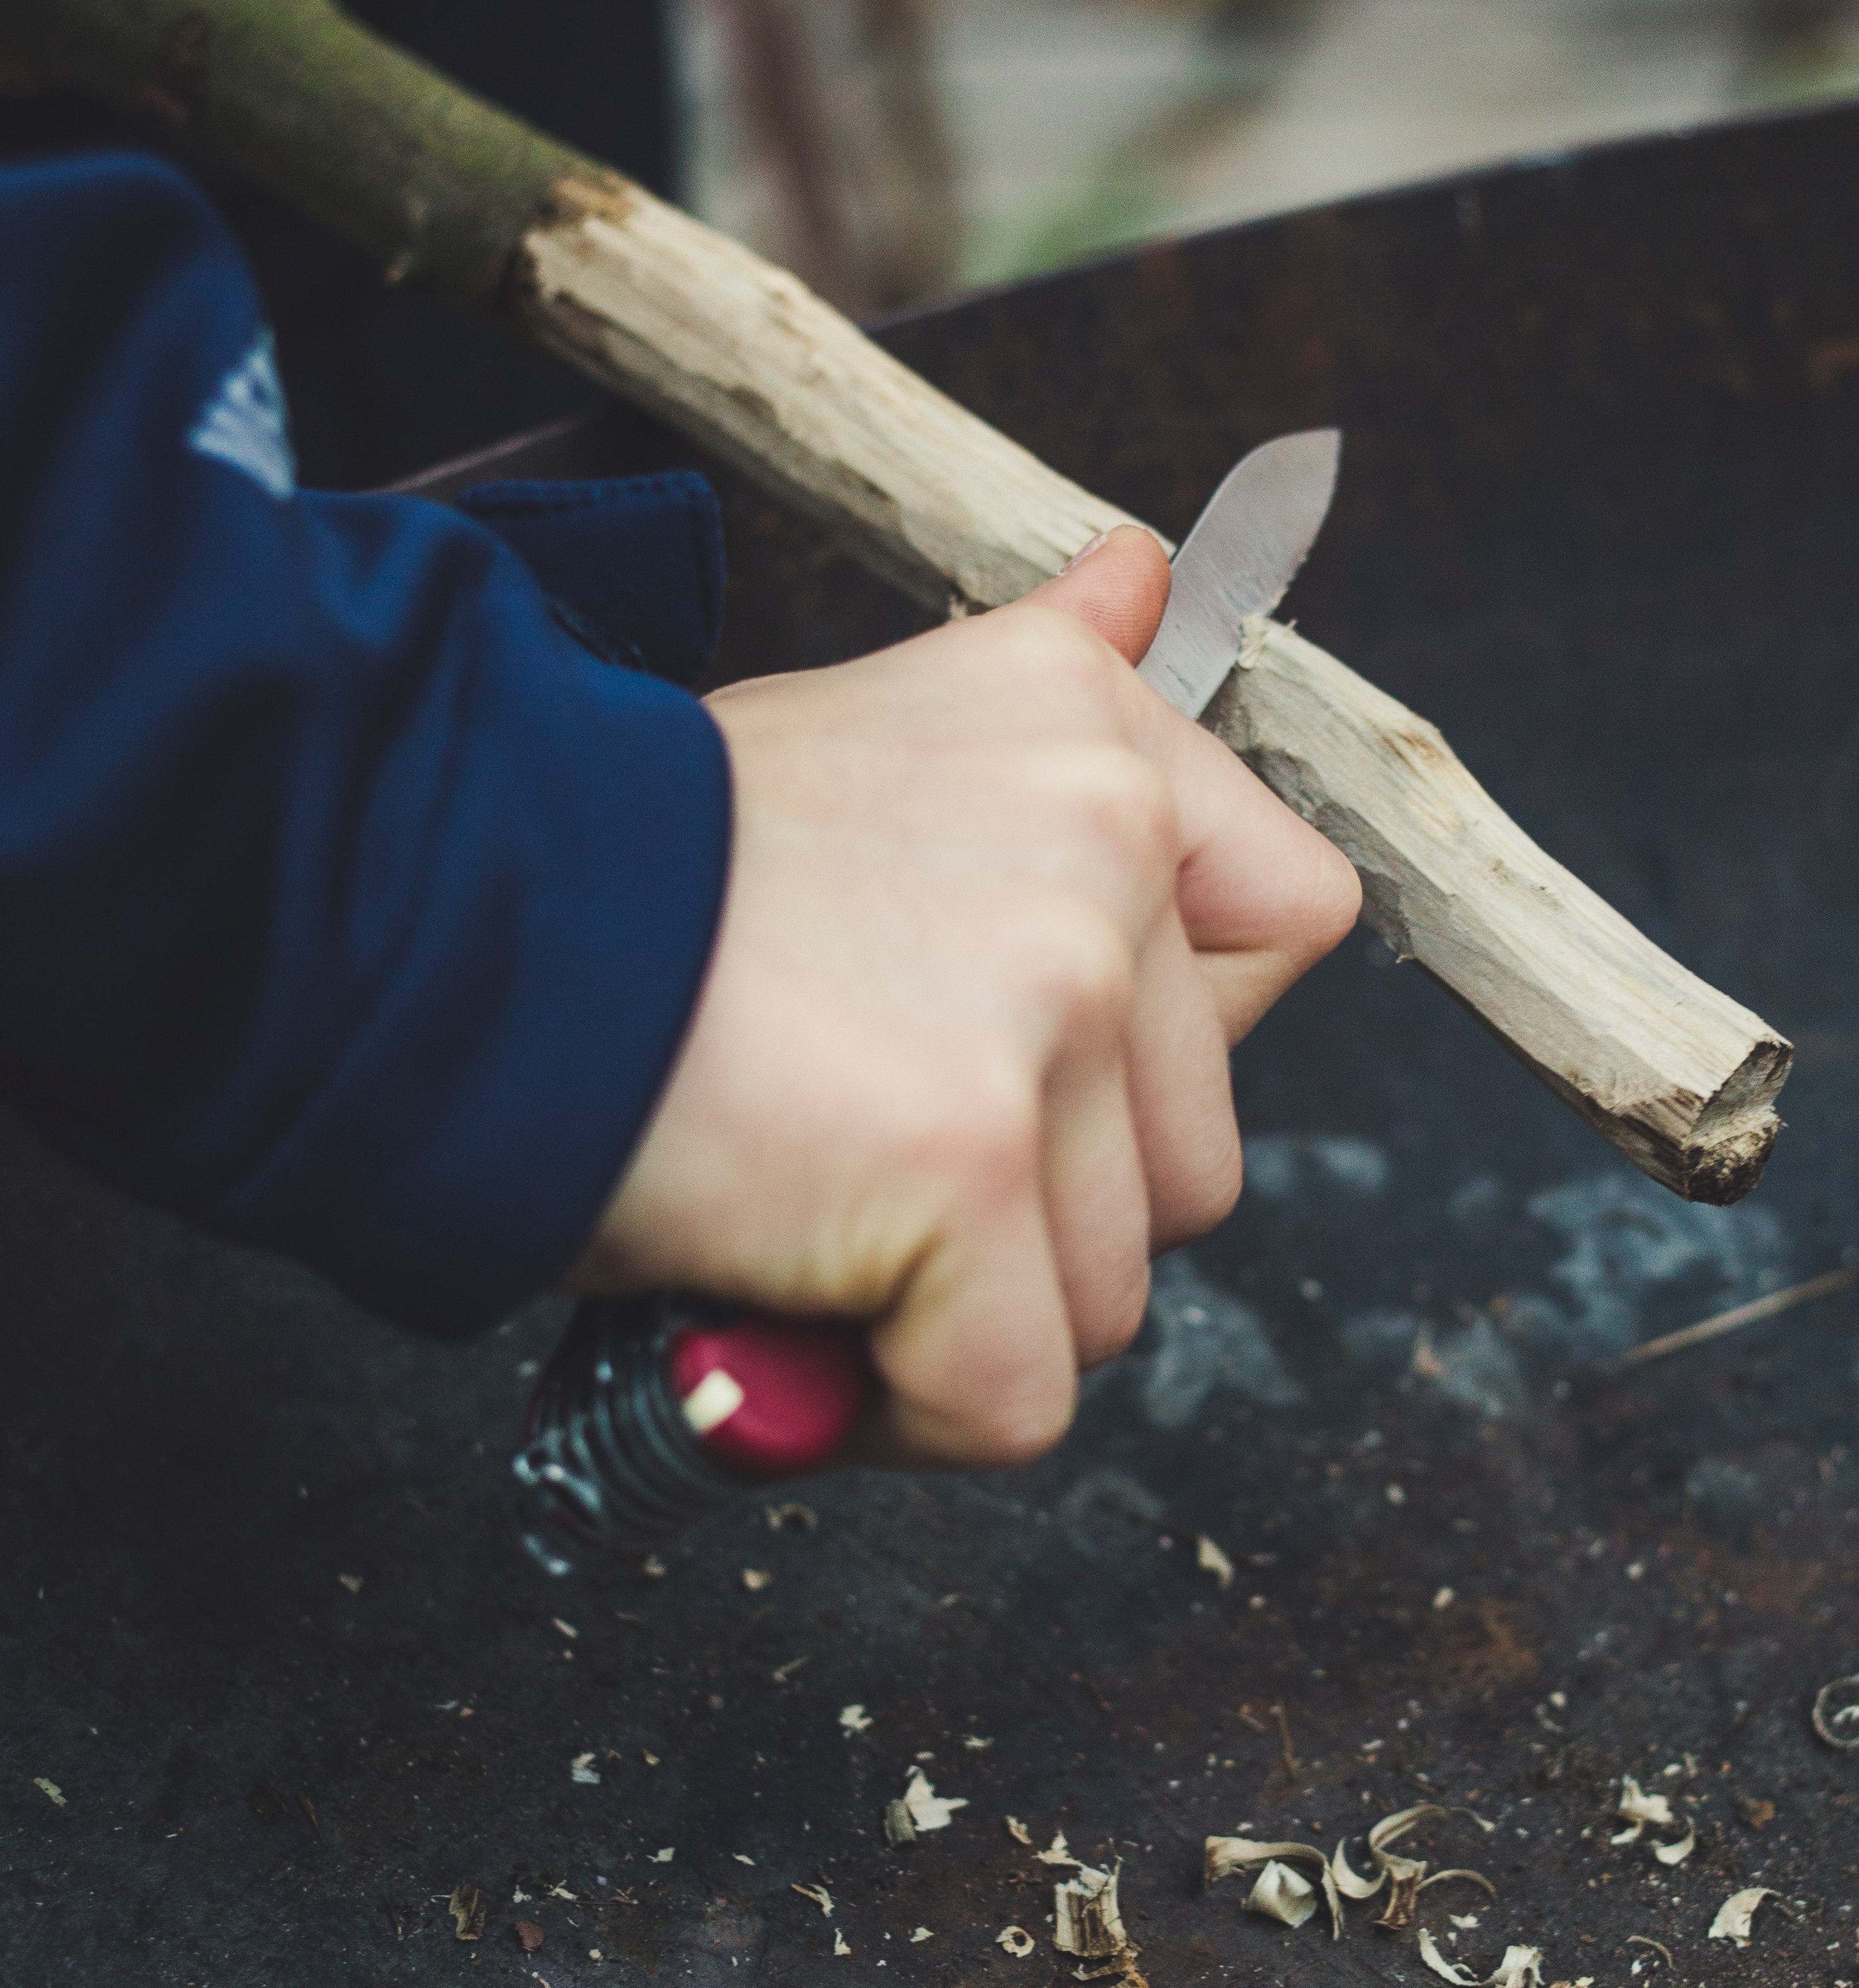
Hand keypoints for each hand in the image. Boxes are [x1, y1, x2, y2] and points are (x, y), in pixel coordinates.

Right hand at [574, 530, 1360, 1463]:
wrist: (442, 920)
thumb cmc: (630, 861)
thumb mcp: (860, 722)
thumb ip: (1037, 682)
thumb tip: (1149, 575)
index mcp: (1096, 734)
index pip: (1288, 925)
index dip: (1164, 1040)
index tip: (1017, 1051)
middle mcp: (1104, 845)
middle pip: (1192, 1159)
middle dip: (1039, 1206)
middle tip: (857, 1146)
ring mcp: (1050, 1006)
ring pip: (1107, 1289)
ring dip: (960, 1311)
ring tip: (801, 1217)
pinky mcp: (971, 1164)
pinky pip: (1013, 1396)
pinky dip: (894, 1412)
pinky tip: (780, 1319)